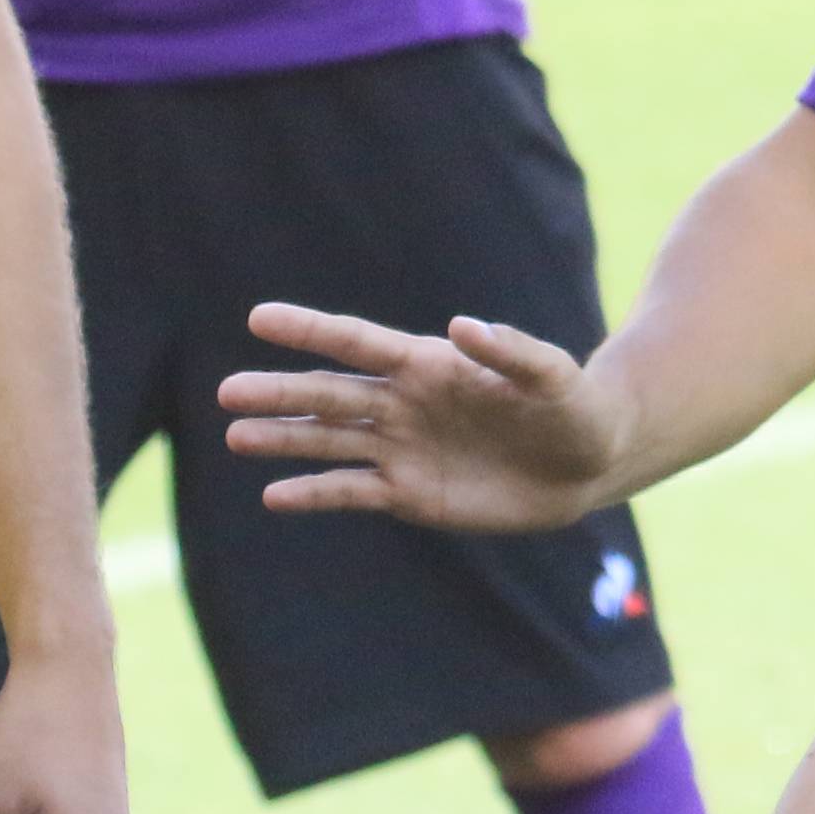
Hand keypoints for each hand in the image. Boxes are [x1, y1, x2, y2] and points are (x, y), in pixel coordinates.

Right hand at [222, 303, 622, 532]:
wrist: (587, 464)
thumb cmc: (572, 407)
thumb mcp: (552, 376)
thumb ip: (511, 351)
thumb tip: (462, 326)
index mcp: (428, 363)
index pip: (357, 342)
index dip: (310, 329)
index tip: (260, 318)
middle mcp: (403, 403)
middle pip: (329, 395)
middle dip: (281, 393)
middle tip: (228, 393)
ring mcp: (401, 449)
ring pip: (329, 442)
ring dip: (284, 441)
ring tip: (236, 437)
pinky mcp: (409, 494)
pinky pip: (352, 492)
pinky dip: (315, 494)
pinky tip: (274, 496)